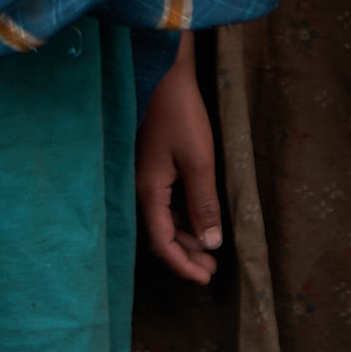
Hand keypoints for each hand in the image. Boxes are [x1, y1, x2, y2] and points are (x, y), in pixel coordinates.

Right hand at [135, 39, 222, 284]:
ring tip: (208, 249)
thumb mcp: (198, 159)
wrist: (163, 72)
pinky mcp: (149, 166)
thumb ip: (203, 203)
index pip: (162, 244)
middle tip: (211, 270)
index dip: (183, 266)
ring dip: (184, 238)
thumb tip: (210, 244)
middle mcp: (140, 189)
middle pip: (160, 236)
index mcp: (148, 192)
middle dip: (185, 256)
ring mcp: (142, 177)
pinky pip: (162, 204)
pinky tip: (197, 219)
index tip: (206, 279)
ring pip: (161, 221)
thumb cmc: (180, 113)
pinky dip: (180, 218)